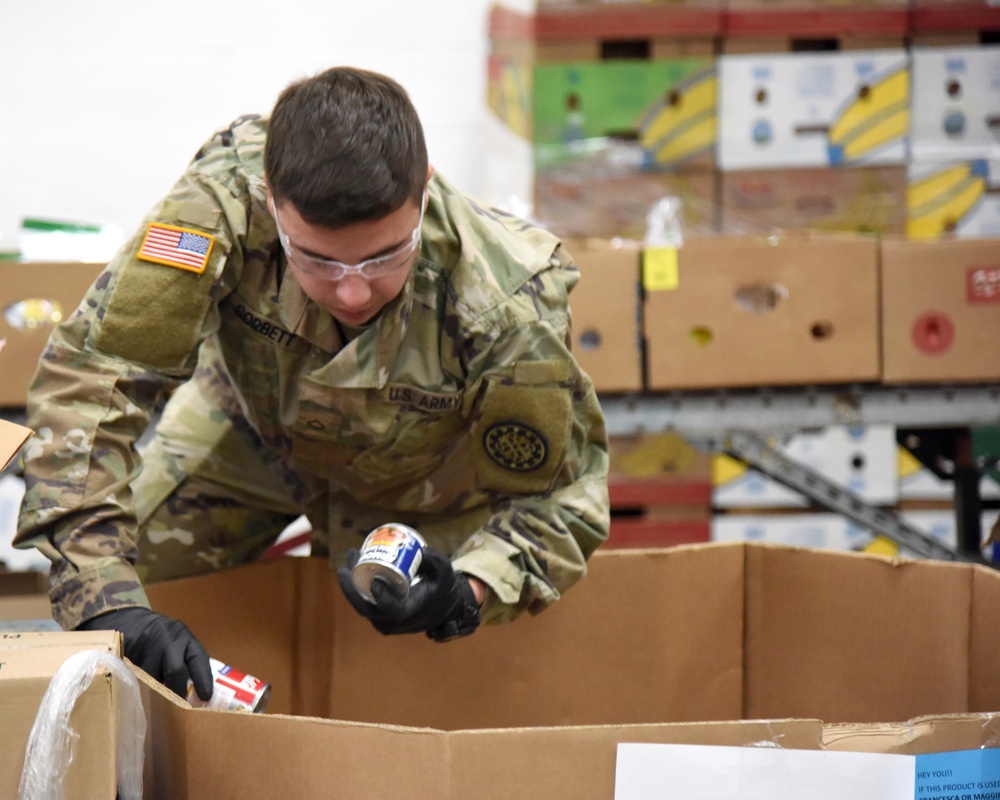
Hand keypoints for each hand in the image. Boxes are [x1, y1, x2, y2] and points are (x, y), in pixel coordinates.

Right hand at [76, 607, 212, 699]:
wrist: (130, 620)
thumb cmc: (159, 637)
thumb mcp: (177, 644)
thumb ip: (186, 660)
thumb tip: (196, 688)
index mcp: (186, 638)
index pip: (199, 658)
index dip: (203, 678)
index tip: (206, 696)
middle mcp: (171, 638)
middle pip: (177, 670)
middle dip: (178, 688)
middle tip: (179, 700)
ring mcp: (151, 644)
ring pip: (156, 675)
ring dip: (158, 684)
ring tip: (157, 680)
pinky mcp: (134, 649)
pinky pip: (140, 673)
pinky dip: (145, 679)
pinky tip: (144, 673)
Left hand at [337, 547, 480, 641]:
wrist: (442, 608)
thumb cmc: (443, 588)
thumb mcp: (444, 571)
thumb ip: (434, 559)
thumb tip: (418, 550)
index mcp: (410, 612)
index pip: (392, 610)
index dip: (381, 597)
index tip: (374, 580)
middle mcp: (393, 622)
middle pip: (366, 608)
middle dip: (351, 585)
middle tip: (348, 563)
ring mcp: (383, 622)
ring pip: (362, 605)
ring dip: (351, 583)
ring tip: (351, 557)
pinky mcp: (379, 618)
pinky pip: (364, 603)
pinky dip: (357, 586)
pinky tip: (355, 566)